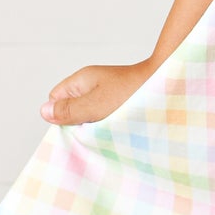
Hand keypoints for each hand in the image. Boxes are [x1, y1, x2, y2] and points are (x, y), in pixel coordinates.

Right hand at [40, 60, 156, 126]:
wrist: (169, 86)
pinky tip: (118, 131)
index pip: (55, 99)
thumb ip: (70, 110)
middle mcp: (92, 85)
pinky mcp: (122, 101)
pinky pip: (106, 114)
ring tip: (107, 132)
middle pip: (71, 107)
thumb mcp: (97, 106)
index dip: (59, 116)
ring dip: (96, 125)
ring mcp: (107, 92)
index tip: (73, 129)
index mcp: (81, 80)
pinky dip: (110, 123)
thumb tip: (44, 112)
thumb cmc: (133, 94)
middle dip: (77, 123)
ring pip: (89, 113)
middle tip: (91, 134)